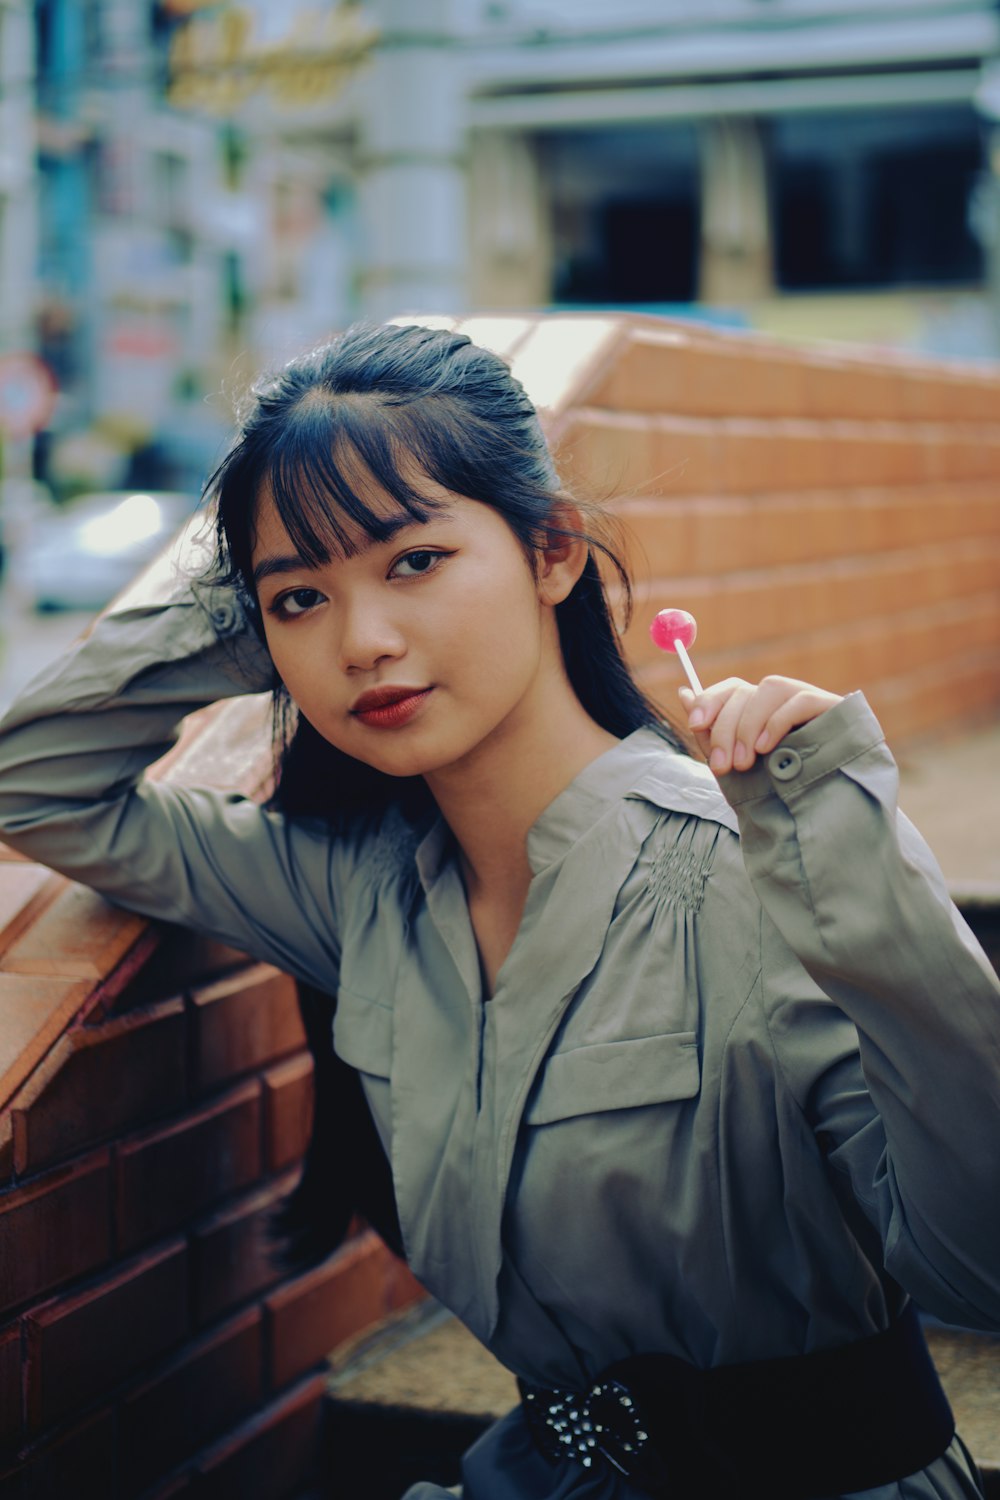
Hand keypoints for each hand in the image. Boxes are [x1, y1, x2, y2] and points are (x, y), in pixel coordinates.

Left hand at [679, 676, 842, 774]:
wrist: (827, 811)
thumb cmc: (777, 787)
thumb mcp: (736, 763)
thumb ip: (710, 732)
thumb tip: (684, 692)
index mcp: (758, 708)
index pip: (730, 689)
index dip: (709, 701)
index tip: (695, 725)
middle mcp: (782, 698)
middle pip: (744, 692)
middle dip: (725, 729)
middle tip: (722, 766)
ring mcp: (808, 699)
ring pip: (770, 689)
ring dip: (749, 726)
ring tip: (746, 763)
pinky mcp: (833, 707)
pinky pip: (800, 700)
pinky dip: (777, 722)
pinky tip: (767, 749)